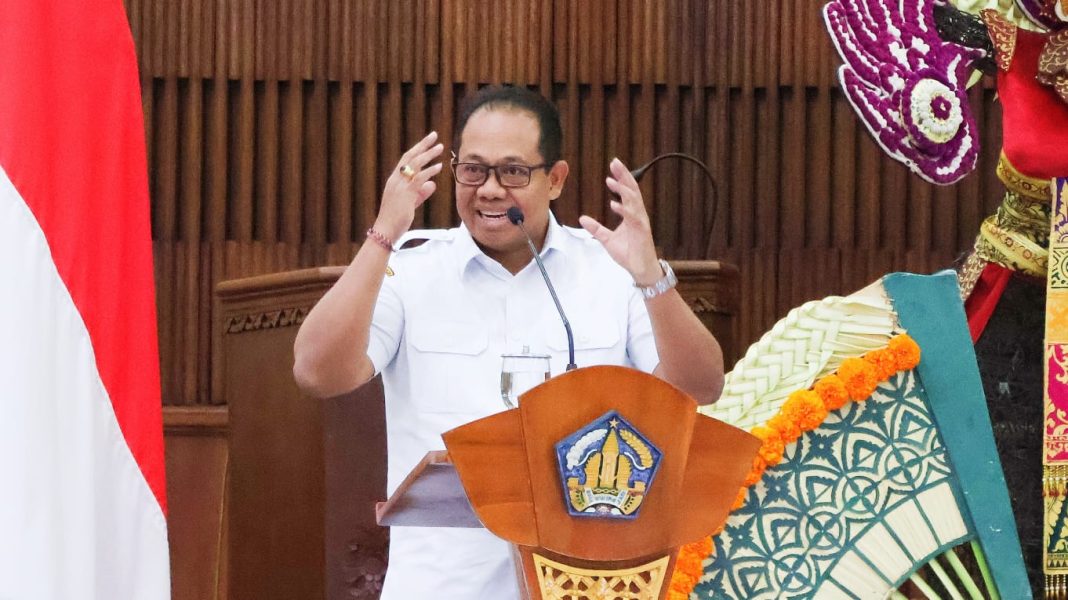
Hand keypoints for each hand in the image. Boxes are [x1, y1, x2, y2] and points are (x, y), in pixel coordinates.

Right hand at [374, 131, 443, 239]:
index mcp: (394, 181)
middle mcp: (395, 180)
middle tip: (434, 135)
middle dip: (422, 145)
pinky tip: (439, 167)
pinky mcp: (405, 194)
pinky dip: (430, 171)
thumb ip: (421, 193)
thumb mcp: (410, 203)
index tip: (427, 142)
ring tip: (440, 147)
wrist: (385, 231)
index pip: (405, 160)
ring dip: (428, 154)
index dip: (417, 149)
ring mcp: (399, 186)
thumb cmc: (396, 219)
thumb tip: (432, 184)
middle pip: (409, 156)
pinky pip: (419, 178)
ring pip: (415, 164)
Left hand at [579, 158, 663, 284]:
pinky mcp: (641, 231)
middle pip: (632, 190)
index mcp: (631, 213)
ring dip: (623, 190)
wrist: (639, 269)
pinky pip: (633, 218)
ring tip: (612, 180)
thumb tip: (582, 218)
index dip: (621, 178)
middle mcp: (637, 214)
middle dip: (624, 175)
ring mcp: (640, 222)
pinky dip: (624, 210)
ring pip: (634, 200)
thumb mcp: (607, 239)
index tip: (613, 166)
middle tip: (615, 162)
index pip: (627, 191)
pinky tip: (614, 203)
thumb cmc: (628, 253)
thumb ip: (596, 228)